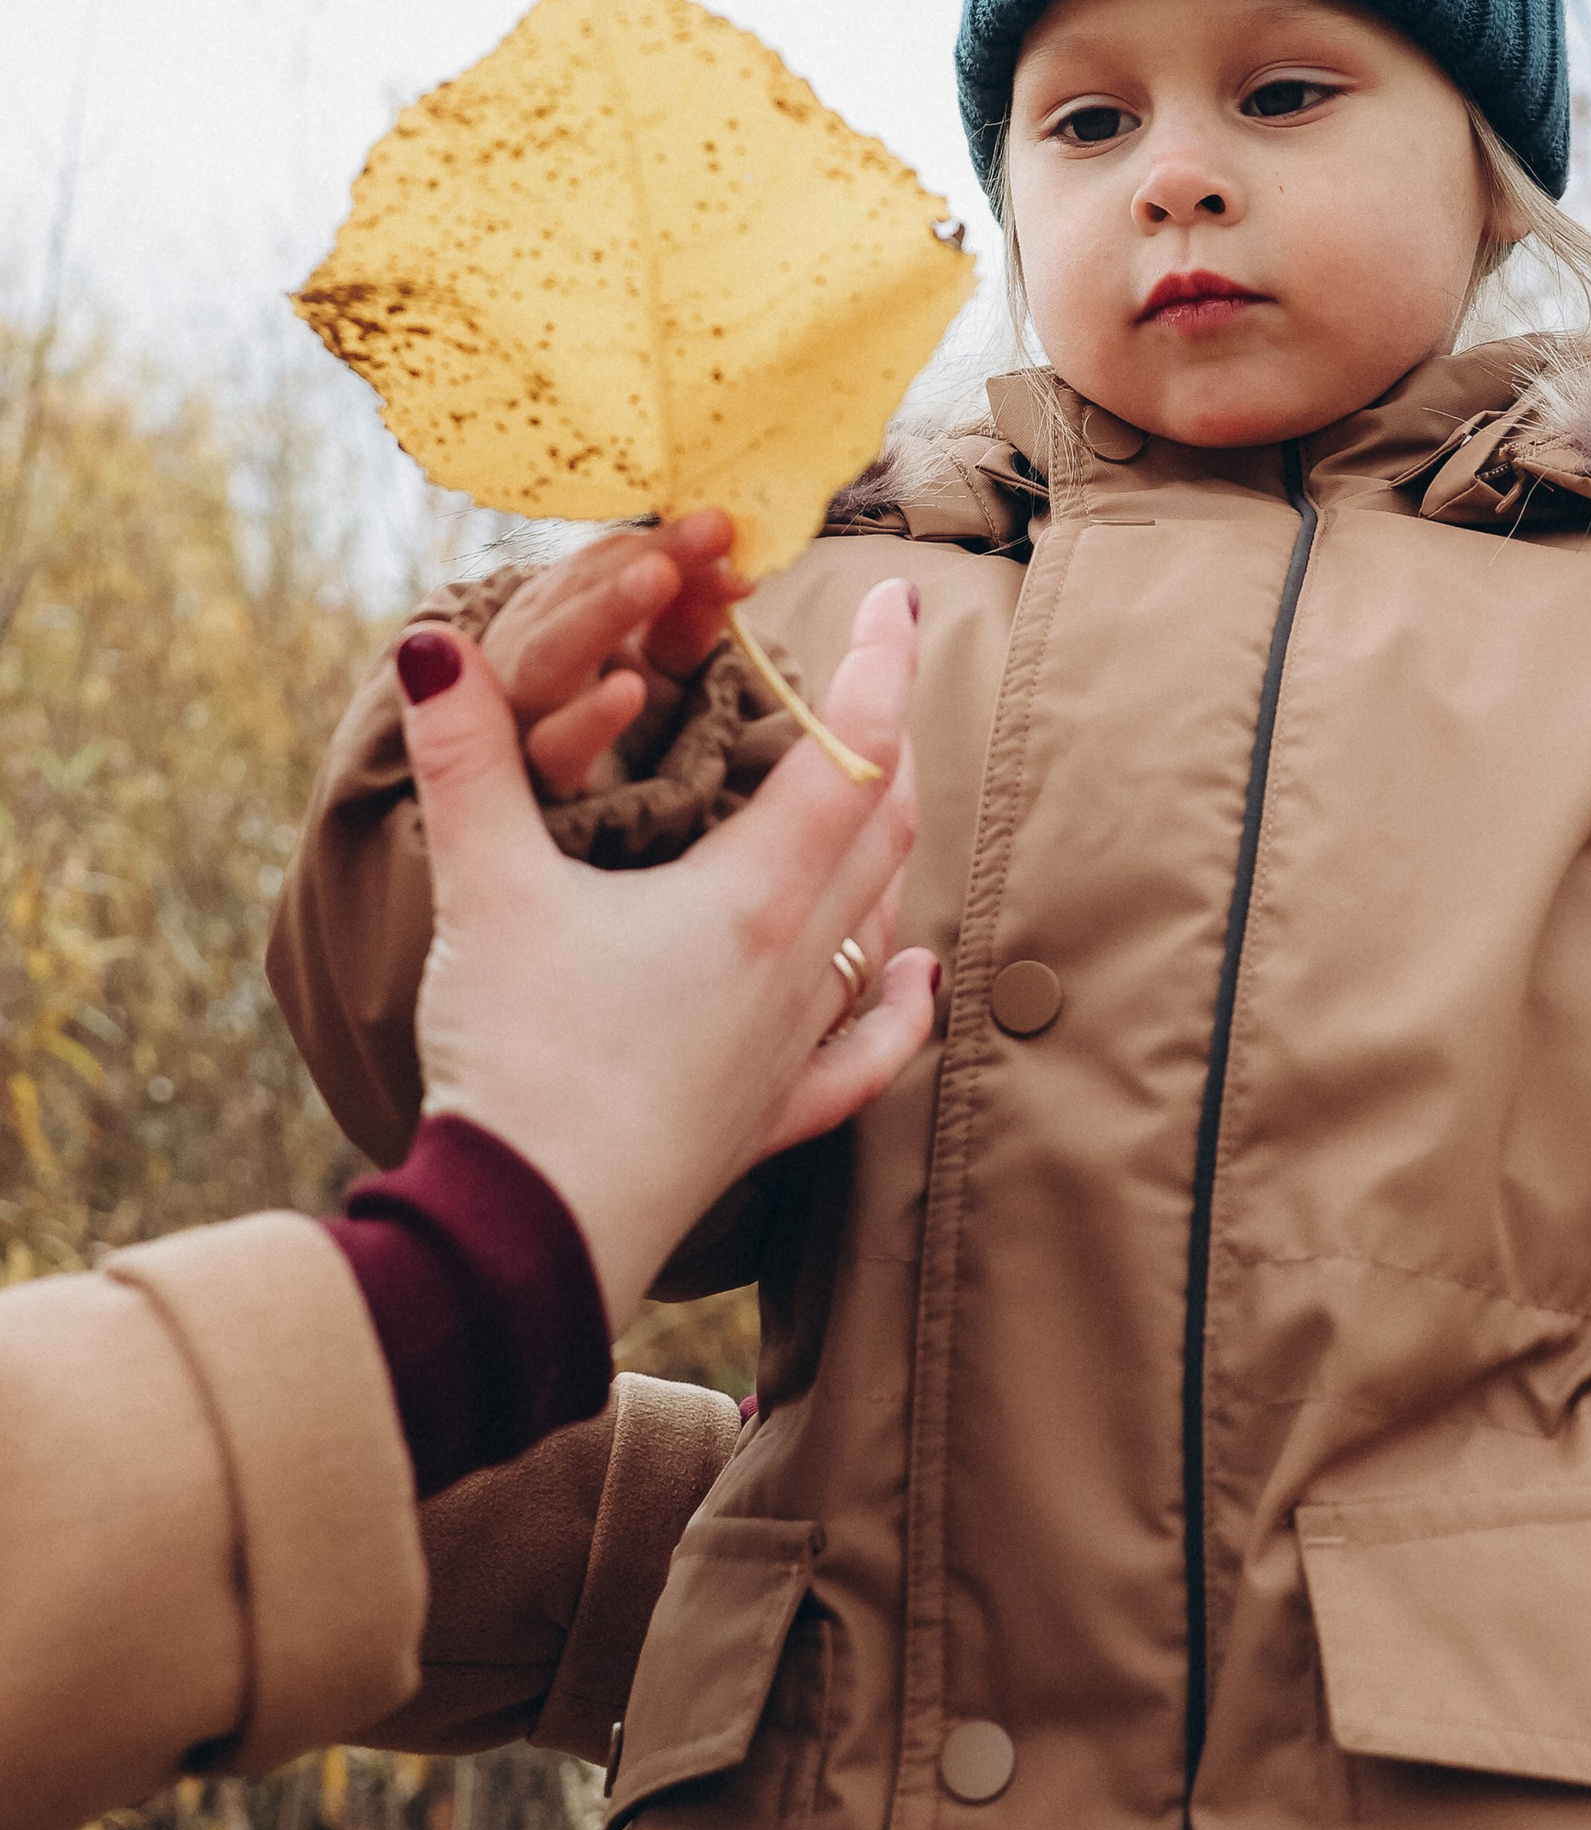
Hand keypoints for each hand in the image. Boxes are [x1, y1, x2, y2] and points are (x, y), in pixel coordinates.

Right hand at [392, 582, 933, 1326]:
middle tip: (879, 678)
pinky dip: (899, 1002)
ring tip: (887, 793)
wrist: (530, 1232)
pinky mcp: (767, 1120)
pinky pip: (864, 1052)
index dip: (878, 668)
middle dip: (887, 742)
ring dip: (891, 848)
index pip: (848, 756)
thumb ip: (466, 761)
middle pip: (882, 831)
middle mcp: (797, 969)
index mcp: (752, 900)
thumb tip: (434, 642)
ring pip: (878, 923)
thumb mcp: (486, 892)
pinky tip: (916, 973)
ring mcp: (790, 1050)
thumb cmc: (523, 1062)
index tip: (897, 597)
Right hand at [479, 506, 748, 801]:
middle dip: (645, 556)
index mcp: (554, 613)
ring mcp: (521, 717)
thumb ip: (685, 623)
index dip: (665, 541)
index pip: (604, 561)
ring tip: (660, 575)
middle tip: (712, 529)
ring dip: (605, 613)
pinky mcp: (534, 787)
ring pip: (551, 658)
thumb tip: (728, 574)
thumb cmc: (607, 744)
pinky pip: (554, 750)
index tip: (725, 523)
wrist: (548, 862)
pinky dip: (587, 720)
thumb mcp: (658, 671)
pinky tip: (627, 689)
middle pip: (574, 594)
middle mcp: (526, 653)